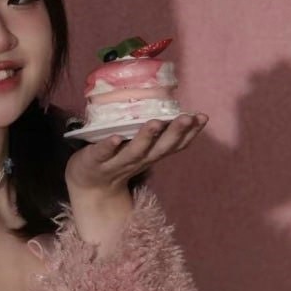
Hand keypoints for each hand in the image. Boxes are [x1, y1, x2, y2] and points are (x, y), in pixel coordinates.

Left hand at [64, 113, 207, 194]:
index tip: (202, 117)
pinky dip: (110, 146)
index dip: (190, 133)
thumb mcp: (140, 149)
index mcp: (151, 154)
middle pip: (159, 149)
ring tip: (155, 122)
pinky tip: (116, 137)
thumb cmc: (117, 158)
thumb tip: (170, 104)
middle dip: (175, 132)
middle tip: (187, 118)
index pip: (175, 145)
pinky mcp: (95, 162)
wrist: (88, 186)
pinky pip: (103, 154)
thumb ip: (154, 133)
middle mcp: (138, 160)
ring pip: (134, 152)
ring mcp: (116, 162)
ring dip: (146, 137)